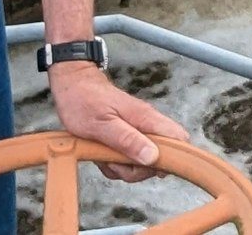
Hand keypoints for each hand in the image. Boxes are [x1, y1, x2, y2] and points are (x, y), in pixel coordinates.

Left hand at [48, 64, 190, 182]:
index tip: (145, 166)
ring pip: (142, 161)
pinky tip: (101, 153)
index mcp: (146, 119)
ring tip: (103, 154)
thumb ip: (128, 141)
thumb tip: (153, 157)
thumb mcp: (102, 125)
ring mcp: (138, 130)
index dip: (171, 158)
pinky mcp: (128, 136)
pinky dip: (114, 162)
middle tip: (114, 161)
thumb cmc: (84, 100)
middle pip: (160, 158)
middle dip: (137, 169)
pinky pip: (129, 158)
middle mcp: (147, 124)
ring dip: (122, 167)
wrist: (72, 83)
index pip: (179, 140)